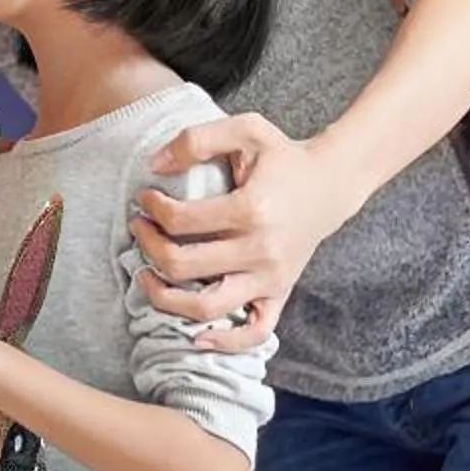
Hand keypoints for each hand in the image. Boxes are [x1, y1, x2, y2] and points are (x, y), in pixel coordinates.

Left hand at [133, 114, 360, 351]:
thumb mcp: (246, 128)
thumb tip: (153, 165)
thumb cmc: (283, 157)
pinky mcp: (280, 295)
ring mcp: (272, 279)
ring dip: (166, 299)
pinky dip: (224, 342)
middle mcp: (261, 251)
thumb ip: (197, 139)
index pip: (180, 220)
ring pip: (208, 308)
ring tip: (146, 278)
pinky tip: (194, 335)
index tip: (144, 198)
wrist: (331, 185)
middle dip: (149, 247)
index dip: (152, 208)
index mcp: (251, 209)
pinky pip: (254, 333)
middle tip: (138, 229)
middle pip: (184, 266)